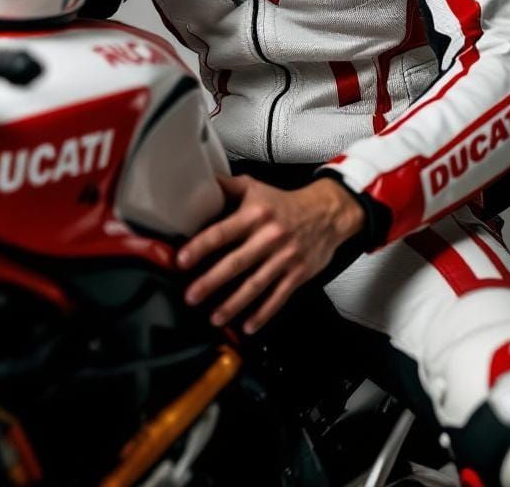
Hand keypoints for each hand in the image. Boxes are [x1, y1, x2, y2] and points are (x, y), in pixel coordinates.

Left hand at [176, 174, 364, 333]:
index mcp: (255, 215)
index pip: (222, 232)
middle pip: (236, 262)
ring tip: (213, 317)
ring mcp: (284, 258)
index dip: (201, 246)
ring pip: (255, 285)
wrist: (327, 213)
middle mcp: (269, 237)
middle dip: (211, 281)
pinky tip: (248, 326)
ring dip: (233, 304)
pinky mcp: (297, 274)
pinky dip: (263, 314)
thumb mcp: (255, 188)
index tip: (182, 260)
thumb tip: (199, 182)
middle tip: (190, 296)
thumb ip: (226, 187)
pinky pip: (278, 297)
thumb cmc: (285, 204)